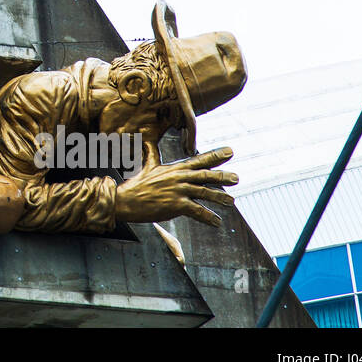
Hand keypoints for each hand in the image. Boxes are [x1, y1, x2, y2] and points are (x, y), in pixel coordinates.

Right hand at [114, 143, 237, 226]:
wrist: (125, 201)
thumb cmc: (136, 185)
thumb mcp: (146, 166)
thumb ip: (151, 153)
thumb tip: (146, 140)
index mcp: (174, 169)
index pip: (198, 160)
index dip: (215, 155)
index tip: (230, 151)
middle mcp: (178, 178)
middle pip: (205, 175)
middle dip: (222, 176)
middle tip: (237, 177)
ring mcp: (178, 191)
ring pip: (204, 193)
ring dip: (219, 197)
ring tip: (231, 201)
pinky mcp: (176, 205)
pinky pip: (197, 211)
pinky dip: (208, 217)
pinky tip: (216, 222)